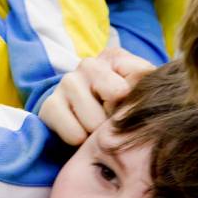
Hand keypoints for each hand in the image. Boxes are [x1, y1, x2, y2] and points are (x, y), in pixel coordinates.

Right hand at [40, 48, 154, 144]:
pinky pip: (74, 134)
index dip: (138, 99)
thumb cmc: (118, 107)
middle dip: (119, 115)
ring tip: (97, 127)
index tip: (134, 105)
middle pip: (117, 94)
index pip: (138, 76)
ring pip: (95, 121)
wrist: (82, 121)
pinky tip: (81, 133)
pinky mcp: (49, 105)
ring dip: (99, 132)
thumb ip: (148, 86)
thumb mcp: (141, 92)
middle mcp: (89, 64)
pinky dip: (80, 140)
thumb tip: (142, 94)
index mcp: (115, 57)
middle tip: (114, 119)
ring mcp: (67, 82)